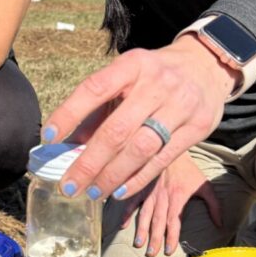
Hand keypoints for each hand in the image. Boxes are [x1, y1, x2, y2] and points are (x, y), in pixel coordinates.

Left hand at [41, 38, 236, 200]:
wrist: (207, 65)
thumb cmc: (155, 75)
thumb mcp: (127, 78)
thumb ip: (100, 108)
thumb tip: (67, 143)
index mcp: (132, 65)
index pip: (95, 88)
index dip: (69, 113)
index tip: (48, 137)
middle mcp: (157, 84)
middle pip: (118, 129)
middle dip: (89, 162)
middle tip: (69, 185)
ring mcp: (180, 105)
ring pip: (140, 148)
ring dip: (112, 175)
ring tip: (93, 191)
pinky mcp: (197, 128)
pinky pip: (162, 160)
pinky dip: (137, 179)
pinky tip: (119, 190)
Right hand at [120, 152, 221, 256]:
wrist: (171, 147)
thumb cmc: (189, 169)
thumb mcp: (204, 185)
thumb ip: (214, 205)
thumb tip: (220, 224)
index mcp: (178, 197)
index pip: (174, 221)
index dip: (171, 237)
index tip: (169, 251)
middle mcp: (162, 197)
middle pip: (158, 221)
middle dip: (154, 239)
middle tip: (151, 254)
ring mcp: (149, 192)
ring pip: (144, 214)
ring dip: (141, 229)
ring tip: (138, 244)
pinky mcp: (140, 187)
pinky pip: (132, 201)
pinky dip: (127, 213)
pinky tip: (123, 226)